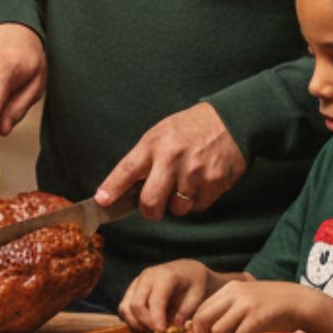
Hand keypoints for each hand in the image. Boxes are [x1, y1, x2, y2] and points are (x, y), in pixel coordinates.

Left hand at [95, 102, 245, 220]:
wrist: (230, 120)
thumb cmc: (189, 129)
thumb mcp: (160, 134)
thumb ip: (145, 159)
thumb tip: (127, 189)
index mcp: (154, 144)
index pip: (127, 169)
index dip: (112, 187)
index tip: (102, 200)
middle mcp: (172, 159)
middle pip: (150, 201)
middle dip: (149, 211)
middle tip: (152, 208)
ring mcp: (194, 172)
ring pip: (177, 209)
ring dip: (177, 205)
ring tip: (183, 185)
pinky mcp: (215, 182)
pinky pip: (198, 206)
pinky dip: (197, 201)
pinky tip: (201, 183)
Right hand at [119, 260, 216, 332]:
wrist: (187, 270)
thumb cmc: (195, 283)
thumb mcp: (198, 295)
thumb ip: (187, 310)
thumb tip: (175, 325)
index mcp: (165, 277)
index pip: (155, 300)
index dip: (156, 318)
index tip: (162, 331)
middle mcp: (146, 277)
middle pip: (136, 305)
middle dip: (145, 323)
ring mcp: (136, 282)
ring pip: (125, 307)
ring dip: (135, 323)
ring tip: (151, 330)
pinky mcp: (132, 289)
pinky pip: (124, 307)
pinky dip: (131, 319)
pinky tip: (145, 325)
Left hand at [188, 279, 312, 332]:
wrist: (300, 302)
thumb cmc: (272, 304)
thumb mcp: (246, 299)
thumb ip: (227, 307)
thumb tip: (203, 327)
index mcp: (229, 289)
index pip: (201, 309)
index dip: (197, 328)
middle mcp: (234, 294)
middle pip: (203, 319)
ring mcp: (246, 305)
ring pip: (218, 330)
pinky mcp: (258, 318)